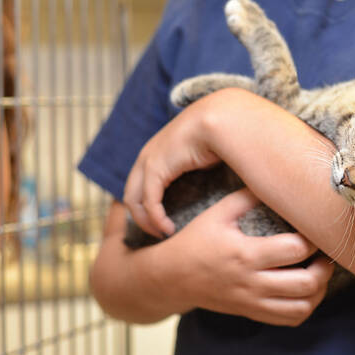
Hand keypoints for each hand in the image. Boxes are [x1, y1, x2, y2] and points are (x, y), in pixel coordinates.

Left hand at [123, 95, 224, 237]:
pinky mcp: (155, 169)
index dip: (148, 205)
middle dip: (142, 217)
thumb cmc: (222, 134)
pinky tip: (168, 229)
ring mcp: (148, 160)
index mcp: (159, 151)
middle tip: (159, 233)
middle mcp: (148, 155)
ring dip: (146, 222)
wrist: (222, 119)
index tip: (164, 221)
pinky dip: (156, 219)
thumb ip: (202, 168)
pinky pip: (149, 202)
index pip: (142, 183)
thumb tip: (216, 179)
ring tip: (163, 234)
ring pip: (134, 201)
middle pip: (132, 194)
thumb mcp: (208, 153)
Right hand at [161, 188, 334, 325]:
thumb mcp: (217, 212)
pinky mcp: (252, 312)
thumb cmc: (196, 240)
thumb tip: (277, 178)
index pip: (295, 249)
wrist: (170, 278)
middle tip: (325, 253)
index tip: (315, 228)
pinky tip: (305, 290)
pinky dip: (306, 307)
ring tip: (319, 272)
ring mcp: (252, 301)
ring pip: (302, 307)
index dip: (313, 238)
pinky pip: (290, 320)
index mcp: (245, 253)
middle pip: (306, 283)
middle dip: (324, 267)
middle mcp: (251, 281)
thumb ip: (248, 195)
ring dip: (319, 291)